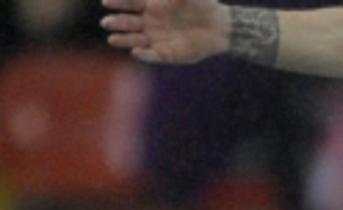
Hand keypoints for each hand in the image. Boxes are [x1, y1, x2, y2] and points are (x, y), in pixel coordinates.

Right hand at [101, 0, 229, 63]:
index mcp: (151, 5)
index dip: (118, 3)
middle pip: (128, 22)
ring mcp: (156, 38)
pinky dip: (144, 55)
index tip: (107, 2)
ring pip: (136, 40)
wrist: (219, 26)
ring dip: (123, 39)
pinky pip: (152, 55)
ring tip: (112, 39)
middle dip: (117, 23)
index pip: (129, 3)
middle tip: (106, 23)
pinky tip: (136, 52)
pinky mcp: (166, 54)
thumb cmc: (202, 4)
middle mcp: (149, 22)